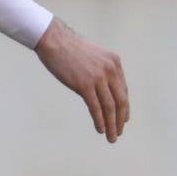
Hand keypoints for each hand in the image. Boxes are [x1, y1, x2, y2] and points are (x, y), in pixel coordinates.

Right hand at [35, 18, 128, 142]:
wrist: (52, 39)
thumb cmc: (68, 46)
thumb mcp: (93, 55)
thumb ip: (101, 69)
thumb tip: (102, 88)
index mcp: (114, 62)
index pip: (123, 90)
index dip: (124, 107)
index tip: (122, 118)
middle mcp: (110, 70)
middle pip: (121, 101)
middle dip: (120, 119)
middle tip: (118, 131)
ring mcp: (98, 78)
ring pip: (110, 107)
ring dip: (112, 125)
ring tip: (111, 136)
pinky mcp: (84, 85)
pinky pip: (96, 107)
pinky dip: (100, 120)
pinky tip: (100, 129)